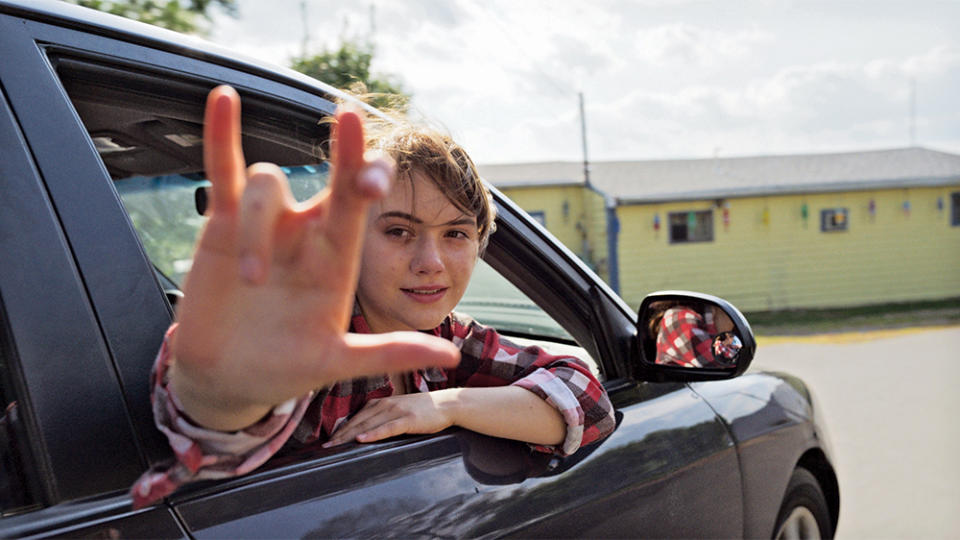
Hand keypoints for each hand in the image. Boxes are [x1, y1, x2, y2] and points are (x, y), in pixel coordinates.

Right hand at [168, 86, 459, 430]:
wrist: (228, 379)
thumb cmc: (286, 370)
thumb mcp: (337, 362)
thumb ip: (390, 353)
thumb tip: (450, 353)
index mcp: (337, 259)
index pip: (362, 206)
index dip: (371, 178)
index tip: (379, 173)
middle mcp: (307, 234)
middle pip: (331, 178)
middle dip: (346, 155)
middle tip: (354, 123)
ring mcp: (266, 226)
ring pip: (267, 185)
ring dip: (258, 227)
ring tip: (249, 281)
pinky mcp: (221, 225)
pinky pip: (223, 171)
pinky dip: (221, 134)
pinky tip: (223, 98)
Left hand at [323, 390, 460, 446]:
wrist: (448, 403)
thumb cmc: (424, 409)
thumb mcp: (399, 408)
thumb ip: (382, 416)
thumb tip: (365, 430)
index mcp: (382, 401)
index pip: (356, 416)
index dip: (341, 428)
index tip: (328, 439)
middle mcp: (386, 404)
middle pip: (358, 420)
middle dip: (340, 434)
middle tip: (325, 446)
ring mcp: (397, 410)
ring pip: (368, 424)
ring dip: (350, 435)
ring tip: (336, 445)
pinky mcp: (408, 419)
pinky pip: (387, 427)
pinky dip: (373, 433)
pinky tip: (362, 439)